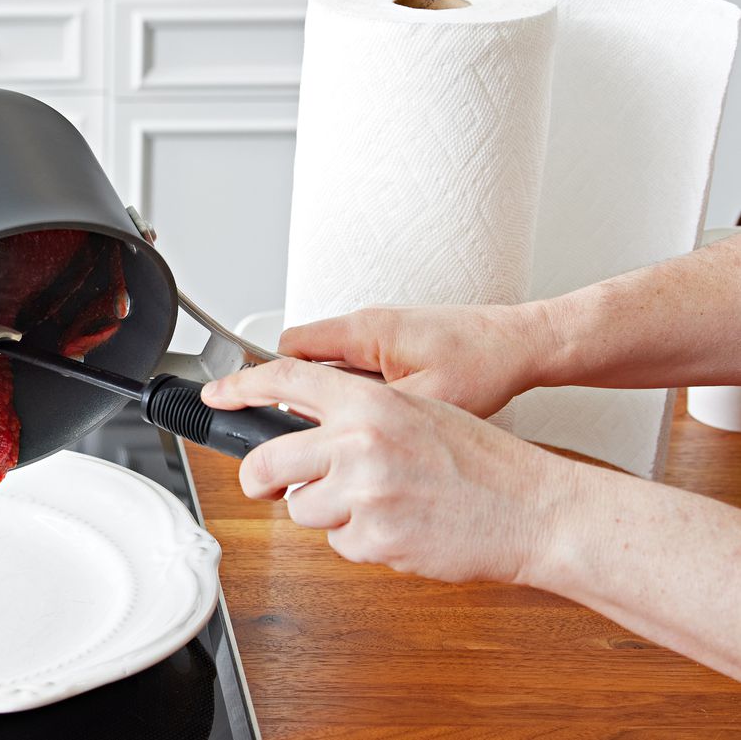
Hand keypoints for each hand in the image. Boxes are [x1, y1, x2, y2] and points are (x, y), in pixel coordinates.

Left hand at [201, 359, 571, 584]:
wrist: (535, 509)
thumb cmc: (484, 462)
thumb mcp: (419, 411)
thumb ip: (359, 414)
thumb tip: (305, 426)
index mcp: (371, 401)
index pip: (285, 382)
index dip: (241, 389)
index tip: (218, 398)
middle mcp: (360, 441)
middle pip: (266, 463)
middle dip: (261, 480)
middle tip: (268, 485)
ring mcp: (365, 493)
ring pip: (302, 508)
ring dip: (328, 512)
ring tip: (379, 503)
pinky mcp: (375, 539)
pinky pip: (339, 544)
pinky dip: (361, 541)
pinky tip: (400, 526)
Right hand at [277, 303, 551, 418]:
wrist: (525, 343)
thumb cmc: (486, 362)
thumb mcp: (425, 400)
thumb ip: (369, 415)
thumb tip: (327, 435)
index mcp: (363, 332)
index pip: (289, 351)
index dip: (263, 380)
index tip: (237, 399)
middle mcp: (366, 326)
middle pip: (303, 360)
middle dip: (289, 396)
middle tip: (282, 434)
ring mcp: (381, 334)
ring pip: (329, 368)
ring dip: (323, 400)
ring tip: (325, 437)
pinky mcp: (397, 346)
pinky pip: (353, 370)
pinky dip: (348, 398)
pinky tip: (364, 428)